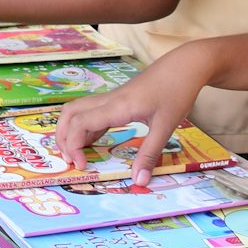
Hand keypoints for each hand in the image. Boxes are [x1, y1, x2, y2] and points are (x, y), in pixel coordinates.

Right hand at [52, 44, 208, 179]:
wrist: (185, 66)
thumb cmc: (176, 92)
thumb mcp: (166, 126)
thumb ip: (150, 154)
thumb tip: (138, 181)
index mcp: (117, 107)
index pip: (80, 123)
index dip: (73, 146)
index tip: (81, 166)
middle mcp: (108, 101)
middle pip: (70, 114)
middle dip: (63, 138)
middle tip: (71, 160)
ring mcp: (111, 98)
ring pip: (77, 110)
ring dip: (70, 130)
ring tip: (76, 152)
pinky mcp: (118, 99)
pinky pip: (91, 111)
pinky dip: (84, 127)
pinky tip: (92, 141)